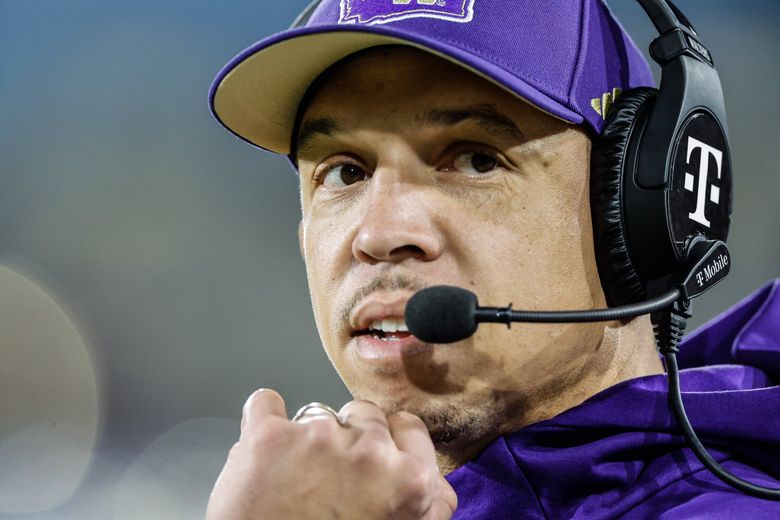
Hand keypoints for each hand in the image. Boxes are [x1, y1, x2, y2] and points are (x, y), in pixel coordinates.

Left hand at [206, 389, 457, 519]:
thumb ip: (427, 506)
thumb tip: (435, 484)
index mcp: (410, 480)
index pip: (408, 428)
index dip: (388, 443)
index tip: (372, 459)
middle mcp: (370, 452)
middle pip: (364, 414)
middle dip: (349, 439)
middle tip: (331, 481)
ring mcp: (318, 438)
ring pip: (318, 412)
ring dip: (308, 439)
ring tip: (292, 482)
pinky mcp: (269, 437)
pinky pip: (264, 403)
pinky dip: (264, 419)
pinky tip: (264, 450)